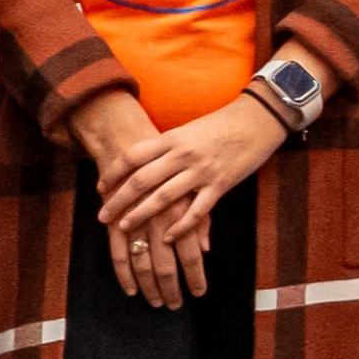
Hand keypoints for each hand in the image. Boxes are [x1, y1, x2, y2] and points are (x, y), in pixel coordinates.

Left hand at [98, 90, 288, 262]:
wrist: (258, 119)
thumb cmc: (222, 124)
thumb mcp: (188, 130)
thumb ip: (167, 147)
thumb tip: (141, 162)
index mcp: (172, 138)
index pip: (133, 156)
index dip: (113, 173)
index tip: (100, 187)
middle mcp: (182, 155)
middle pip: (141, 180)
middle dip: (118, 200)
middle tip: (102, 216)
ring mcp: (201, 171)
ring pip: (163, 198)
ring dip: (141, 215)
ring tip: (124, 228)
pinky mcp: (220, 185)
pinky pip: (196, 211)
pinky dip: (179, 227)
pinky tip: (167, 238)